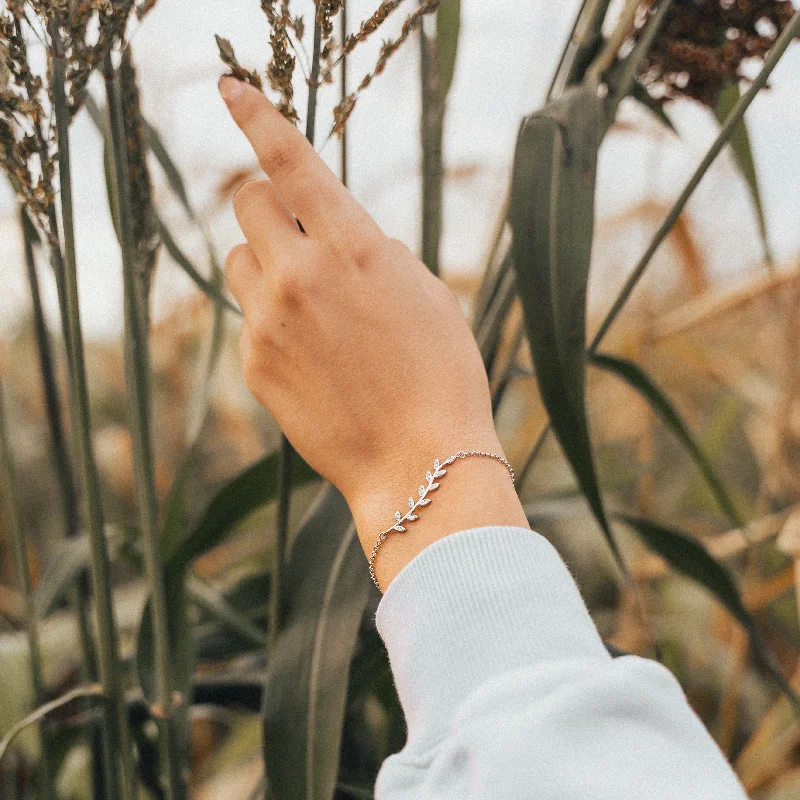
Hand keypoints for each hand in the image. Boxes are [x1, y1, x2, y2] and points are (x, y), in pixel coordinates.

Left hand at [220, 77, 527, 588]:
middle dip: (270, 207)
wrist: (419, 461)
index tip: (233, 87)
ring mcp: (269, 320)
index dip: (259, 116)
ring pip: (240, 259)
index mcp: (354, 246)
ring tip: (309, 304)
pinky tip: (313, 356)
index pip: (291, 162)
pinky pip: (249, 316)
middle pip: (246, 202)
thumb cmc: (441, 376)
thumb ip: (375, 253)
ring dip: (266, 264)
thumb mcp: (428, 295)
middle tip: (297, 234)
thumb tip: (342, 238)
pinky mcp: (253, 361)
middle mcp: (301, 274)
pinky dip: (272, 319)